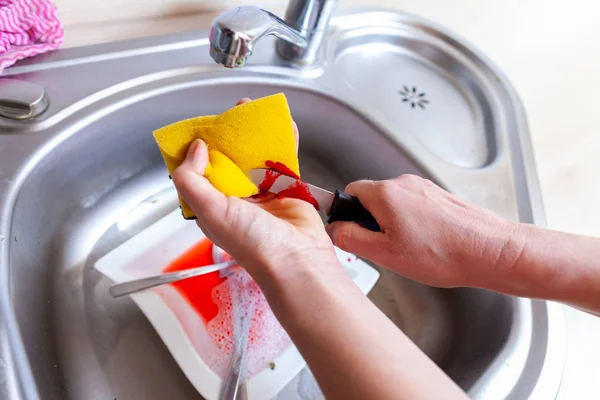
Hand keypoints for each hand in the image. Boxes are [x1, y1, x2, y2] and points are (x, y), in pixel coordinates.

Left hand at [171, 99, 341, 283]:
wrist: (297, 259)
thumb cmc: (253, 243)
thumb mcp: (211, 211)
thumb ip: (192, 179)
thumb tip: (195, 149)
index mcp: (212, 206)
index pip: (199, 172)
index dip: (198, 149)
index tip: (202, 126)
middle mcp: (235, 199)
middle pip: (229, 159)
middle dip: (230, 135)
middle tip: (234, 112)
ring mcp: (262, 193)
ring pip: (255, 156)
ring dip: (256, 134)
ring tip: (256, 111)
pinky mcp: (286, 189)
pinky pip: (283, 161)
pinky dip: (284, 143)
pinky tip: (285, 125)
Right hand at [326, 175, 525, 288]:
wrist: (489, 251)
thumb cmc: (442, 253)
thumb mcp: (384, 254)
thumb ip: (350, 238)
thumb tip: (334, 229)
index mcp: (385, 193)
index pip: (349, 192)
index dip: (346, 214)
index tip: (350, 232)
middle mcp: (404, 184)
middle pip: (372, 197)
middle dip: (370, 221)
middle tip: (382, 248)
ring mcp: (425, 188)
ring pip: (394, 203)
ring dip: (392, 223)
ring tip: (409, 249)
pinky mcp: (440, 197)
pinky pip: (414, 206)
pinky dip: (412, 223)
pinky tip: (425, 244)